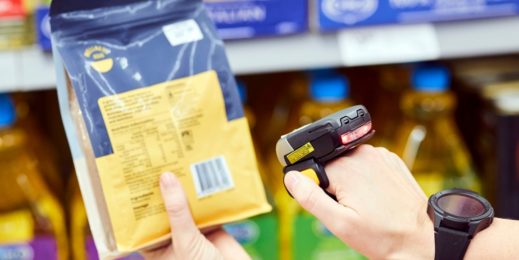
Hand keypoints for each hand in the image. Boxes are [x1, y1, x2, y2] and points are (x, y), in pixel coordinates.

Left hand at [142, 173, 249, 259]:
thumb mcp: (184, 241)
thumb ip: (177, 210)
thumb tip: (166, 178)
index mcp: (155, 248)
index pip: (141, 221)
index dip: (139, 201)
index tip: (134, 178)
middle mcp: (171, 238)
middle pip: (165, 209)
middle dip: (164, 190)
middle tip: (157, 163)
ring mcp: (192, 232)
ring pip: (185, 206)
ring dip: (184, 188)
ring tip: (178, 162)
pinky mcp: (211, 226)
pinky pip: (205, 207)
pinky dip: (206, 193)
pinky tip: (203, 175)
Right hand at [284, 145, 434, 258]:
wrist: (420, 240)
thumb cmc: (382, 235)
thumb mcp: (339, 223)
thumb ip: (310, 198)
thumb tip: (291, 177)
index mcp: (346, 167)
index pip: (314, 170)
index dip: (318, 189)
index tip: (331, 205)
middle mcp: (362, 154)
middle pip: (331, 166)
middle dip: (333, 185)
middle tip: (349, 208)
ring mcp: (379, 155)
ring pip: (348, 164)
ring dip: (350, 181)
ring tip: (365, 204)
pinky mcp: (391, 161)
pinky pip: (367, 165)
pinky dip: (366, 178)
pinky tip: (375, 196)